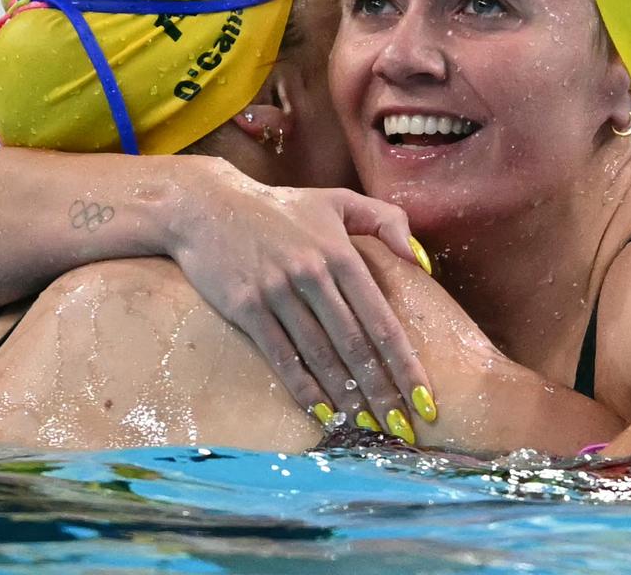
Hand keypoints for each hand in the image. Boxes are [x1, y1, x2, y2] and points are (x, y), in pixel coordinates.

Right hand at [164, 162, 435, 439]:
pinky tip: (324, 414)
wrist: (206, 206)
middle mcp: (313, 274)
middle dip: (383, 393)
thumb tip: (421, 262)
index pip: (381, 321)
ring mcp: (278, 292)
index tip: (424, 398)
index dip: (405, 364)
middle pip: (356, 347)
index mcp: (341, 253)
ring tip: (371, 430)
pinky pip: (282, 357)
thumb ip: (386, 221)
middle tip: (404, 430)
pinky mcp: (246, 308)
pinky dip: (305, 389)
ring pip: (321, 357)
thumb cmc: (279, 207)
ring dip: (348, 399)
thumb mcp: (338, 200)